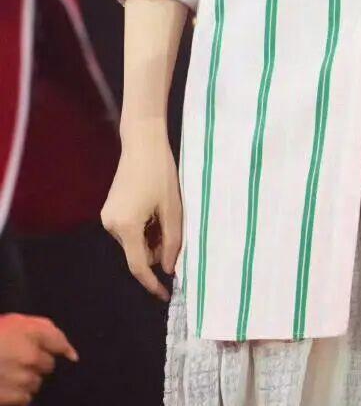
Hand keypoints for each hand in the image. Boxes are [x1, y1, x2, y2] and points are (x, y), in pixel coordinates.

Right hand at [0, 314, 77, 405]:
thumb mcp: (17, 322)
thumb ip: (46, 330)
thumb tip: (72, 353)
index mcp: (30, 333)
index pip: (59, 343)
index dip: (56, 347)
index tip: (51, 351)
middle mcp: (29, 356)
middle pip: (48, 366)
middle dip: (38, 363)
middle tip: (18, 359)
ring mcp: (19, 379)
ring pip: (37, 383)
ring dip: (28, 380)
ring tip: (9, 372)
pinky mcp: (9, 397)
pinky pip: (25, 398)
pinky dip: (19, 394)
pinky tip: (6, 384)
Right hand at [100, 120, 181, 301]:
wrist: (142, 143)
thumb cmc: (161, 173)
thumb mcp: (172, 209)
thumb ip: (172, 242)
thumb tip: (168, 269)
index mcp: (126, 227)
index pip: (139, 266)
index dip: (152, 283)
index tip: (166, 295)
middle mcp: (111, 226)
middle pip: (137, 253)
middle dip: (157, 251)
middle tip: (175, 234)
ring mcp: (108, 217)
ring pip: (134, 242)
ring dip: (151, 238)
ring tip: (166, 215)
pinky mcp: (110, 209)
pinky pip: (129, 230)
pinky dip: (144, 229)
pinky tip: (155, 210)